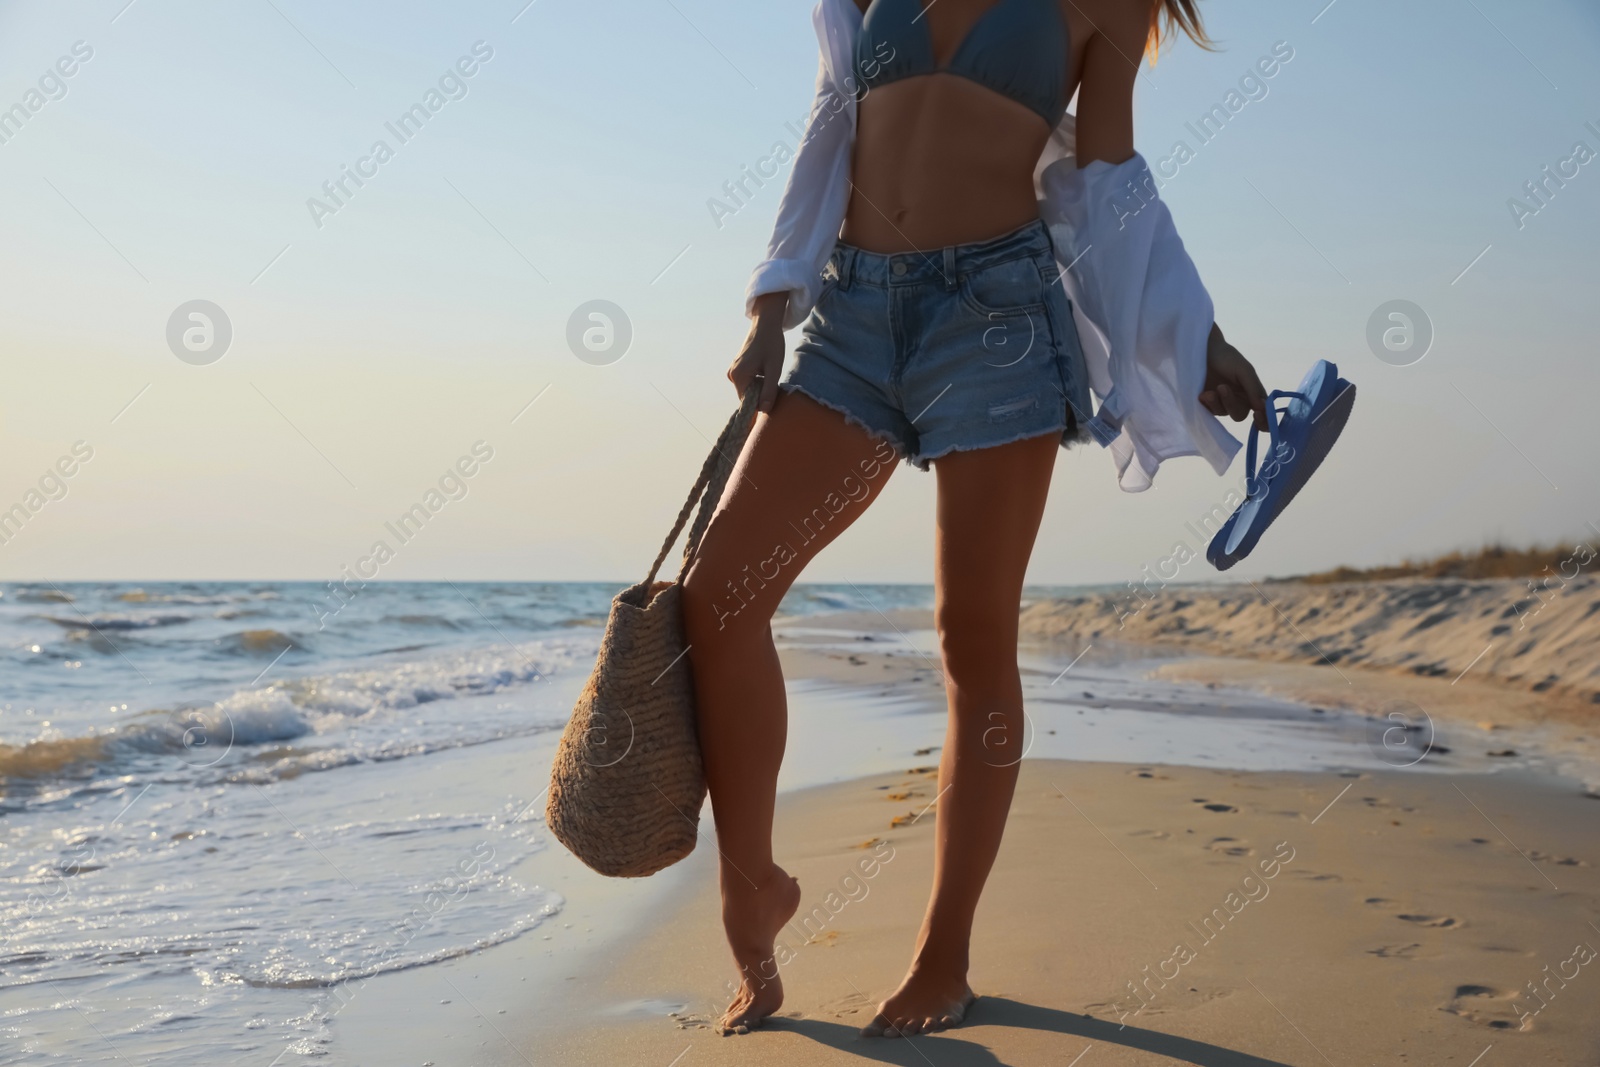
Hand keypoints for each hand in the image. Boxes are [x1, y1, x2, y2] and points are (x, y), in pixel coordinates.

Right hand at [729, 292, 787, 411]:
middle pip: (748, 396)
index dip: (762, 401)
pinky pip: (748, 382)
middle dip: (761, 393)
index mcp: (738, 376)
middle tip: (773, 379)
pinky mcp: (737, 367)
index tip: (773, 390)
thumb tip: (764, 411)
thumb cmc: (771, 344)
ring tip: (769, 371)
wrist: (766, 323)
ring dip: (761, 386)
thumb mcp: (774, 369)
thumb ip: (769, 391)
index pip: (748, 402)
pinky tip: (765, 369)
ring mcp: (733, 371)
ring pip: (749, 389)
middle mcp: (732, 375)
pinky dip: (758, 380)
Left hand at [1200, 323, 1267, 431]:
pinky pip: (1208, 412)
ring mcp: (1221, 403)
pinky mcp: (1206, 404)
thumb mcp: (1244, 370)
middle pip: (1239, 415)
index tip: (1258, 414)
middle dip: (1230, 403)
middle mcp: (1238, 401)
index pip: (1263, 413)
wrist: (1203, 349)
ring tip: (1209, 390)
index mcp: (1252, 394)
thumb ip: (1253, 388)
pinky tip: (1202, 394)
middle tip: (1222, 387)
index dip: (1264, 420)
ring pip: (1223, 413)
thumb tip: (1262, 407)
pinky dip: (1206, 404)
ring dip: (1216, 402)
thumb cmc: (1226, 357)